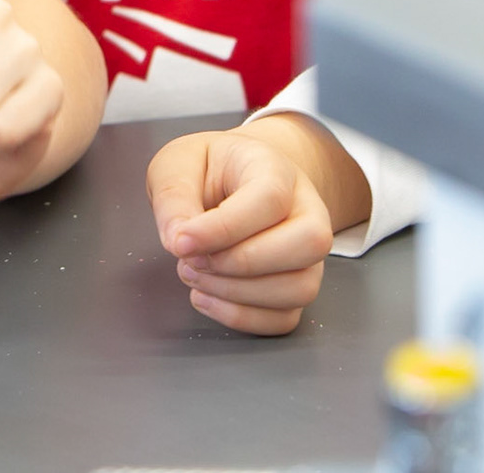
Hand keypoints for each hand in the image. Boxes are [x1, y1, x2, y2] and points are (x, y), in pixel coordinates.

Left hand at [146, 123, 341, 334]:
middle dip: (241, 262)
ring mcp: (308, 253)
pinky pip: (286, 317)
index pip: (269, 198)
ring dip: (237, 293)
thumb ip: (174, 197)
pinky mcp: (297, 285)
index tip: (181, 242)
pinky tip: (206, 296)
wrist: (229, 179)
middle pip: (309, 243)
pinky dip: (242, 316)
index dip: (224, 228)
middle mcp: (306, 209)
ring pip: (300, 288)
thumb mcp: (176, 165)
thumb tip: (178, 242)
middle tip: (191, 258)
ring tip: (192, 274)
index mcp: (274, 167)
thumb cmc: (205, 170)